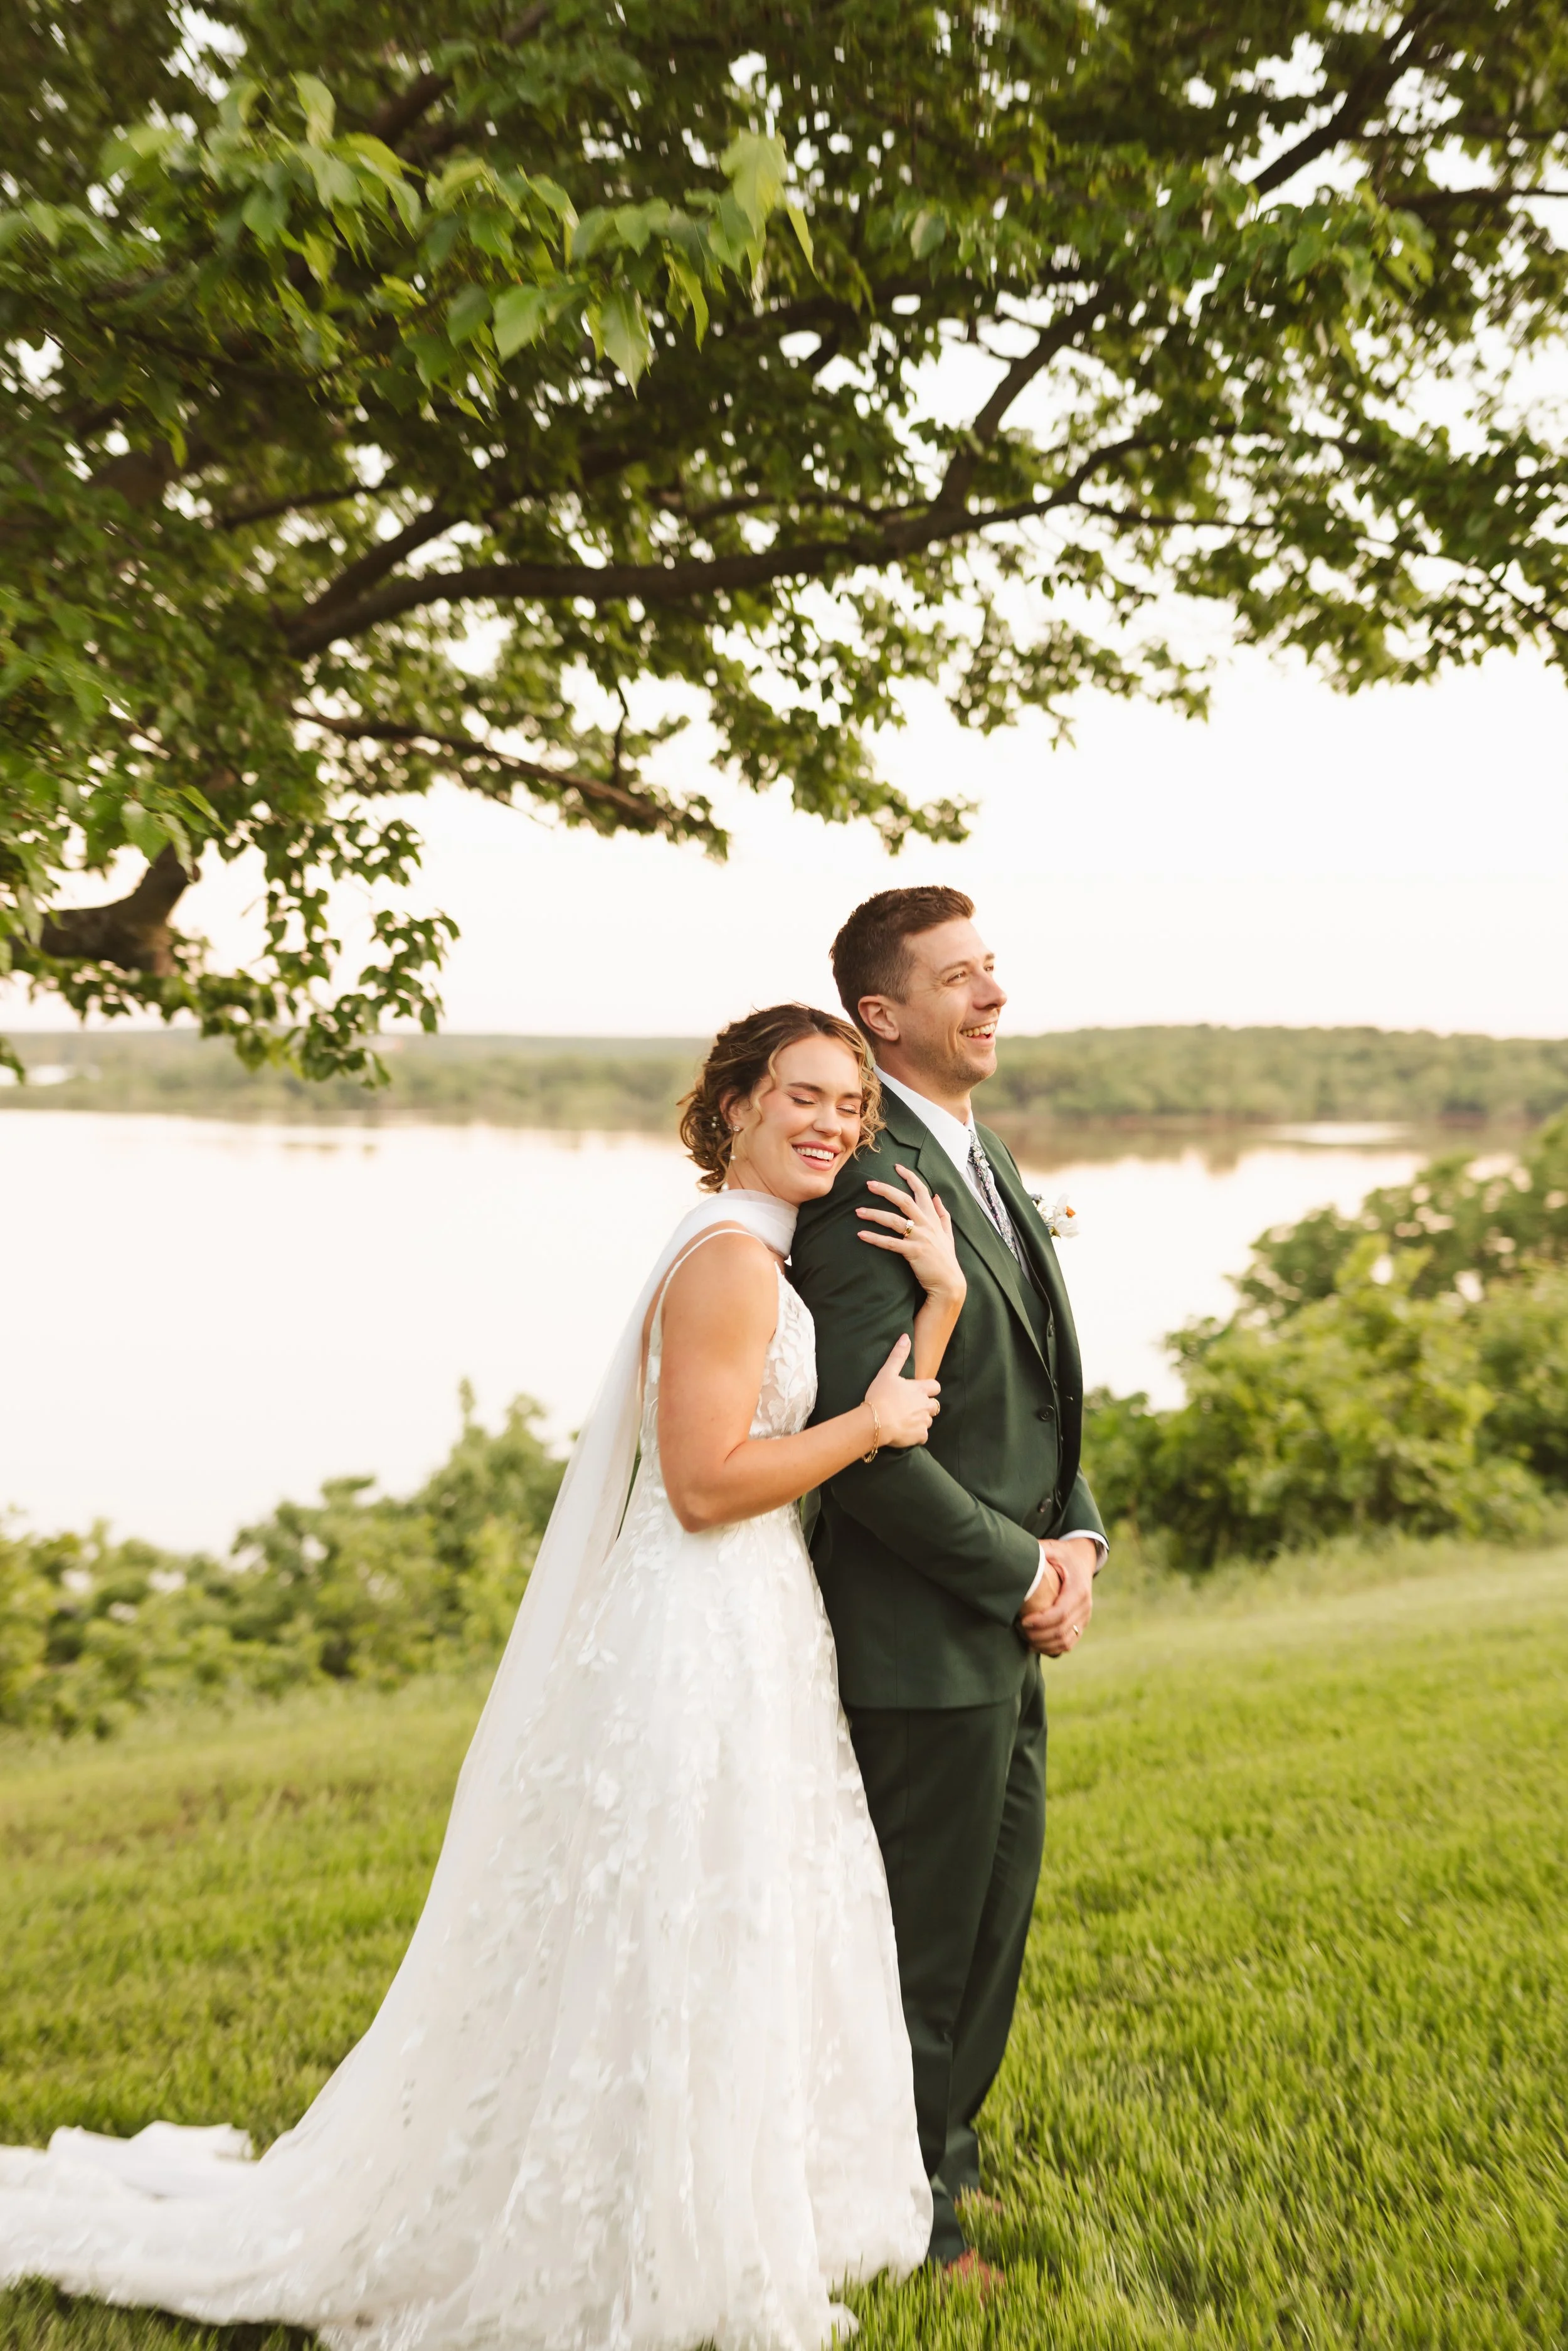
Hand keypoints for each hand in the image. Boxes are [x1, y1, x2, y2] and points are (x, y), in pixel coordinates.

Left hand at [857, 1165, 965, 1306]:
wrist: (949, 1283)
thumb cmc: (946, 1259)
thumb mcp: (948, 1233)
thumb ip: (943, 1214)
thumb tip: (937, 1196)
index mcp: (933, 1218)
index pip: (922, 1191)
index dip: (910, 1177)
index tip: (897, 1167)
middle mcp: (927, 1225)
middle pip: (904, 1200)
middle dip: (886, 1190)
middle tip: (869, 1184)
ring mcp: (920, 1238)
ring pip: (894, 1220)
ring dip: (875, 1214)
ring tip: (858, 1211)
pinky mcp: (913, 1252)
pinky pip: (891, 1243)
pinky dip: (875, 1238)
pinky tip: (861, 1234)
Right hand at [863, 1333, 940, 1450]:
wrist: (875, 1422)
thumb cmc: (880, 1396)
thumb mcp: (887, 1372)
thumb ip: (898, 1355)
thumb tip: (906, 1337)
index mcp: (919, 1389)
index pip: (935, 1387)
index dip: (928, 1389)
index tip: (918, 1392)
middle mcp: (925, 1405)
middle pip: (934, 1405)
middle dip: (926, 1406)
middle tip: (910, 1407)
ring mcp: (923, 1421)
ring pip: (929, 1421)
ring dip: (921, 1420)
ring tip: (905, 1420)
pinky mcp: (919, 1436)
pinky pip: (923, 1436)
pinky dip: (916, 1435)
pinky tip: (905, 1432)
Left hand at [1018, 1536, 1095, 1657]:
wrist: (1083, 1559)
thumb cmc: (1062, 1554)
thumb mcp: (1051, 1549)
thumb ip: (1037, 1552)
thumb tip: (1015, 1554)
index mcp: (1078, 1589)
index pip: (1060, 1613)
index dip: (1041, 1622)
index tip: (1022, 1621)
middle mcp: (1085, 1606)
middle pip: (1061, 1631)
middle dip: (1037, 1635)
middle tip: (1018, 1629)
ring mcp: (1084, 1618)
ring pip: (1065, 1642)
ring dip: (1043, 1644)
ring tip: (1024, 1637)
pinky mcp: (1080, 1625)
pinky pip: (1068, 1644)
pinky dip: (1051, 1648)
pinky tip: (1033, 1644)